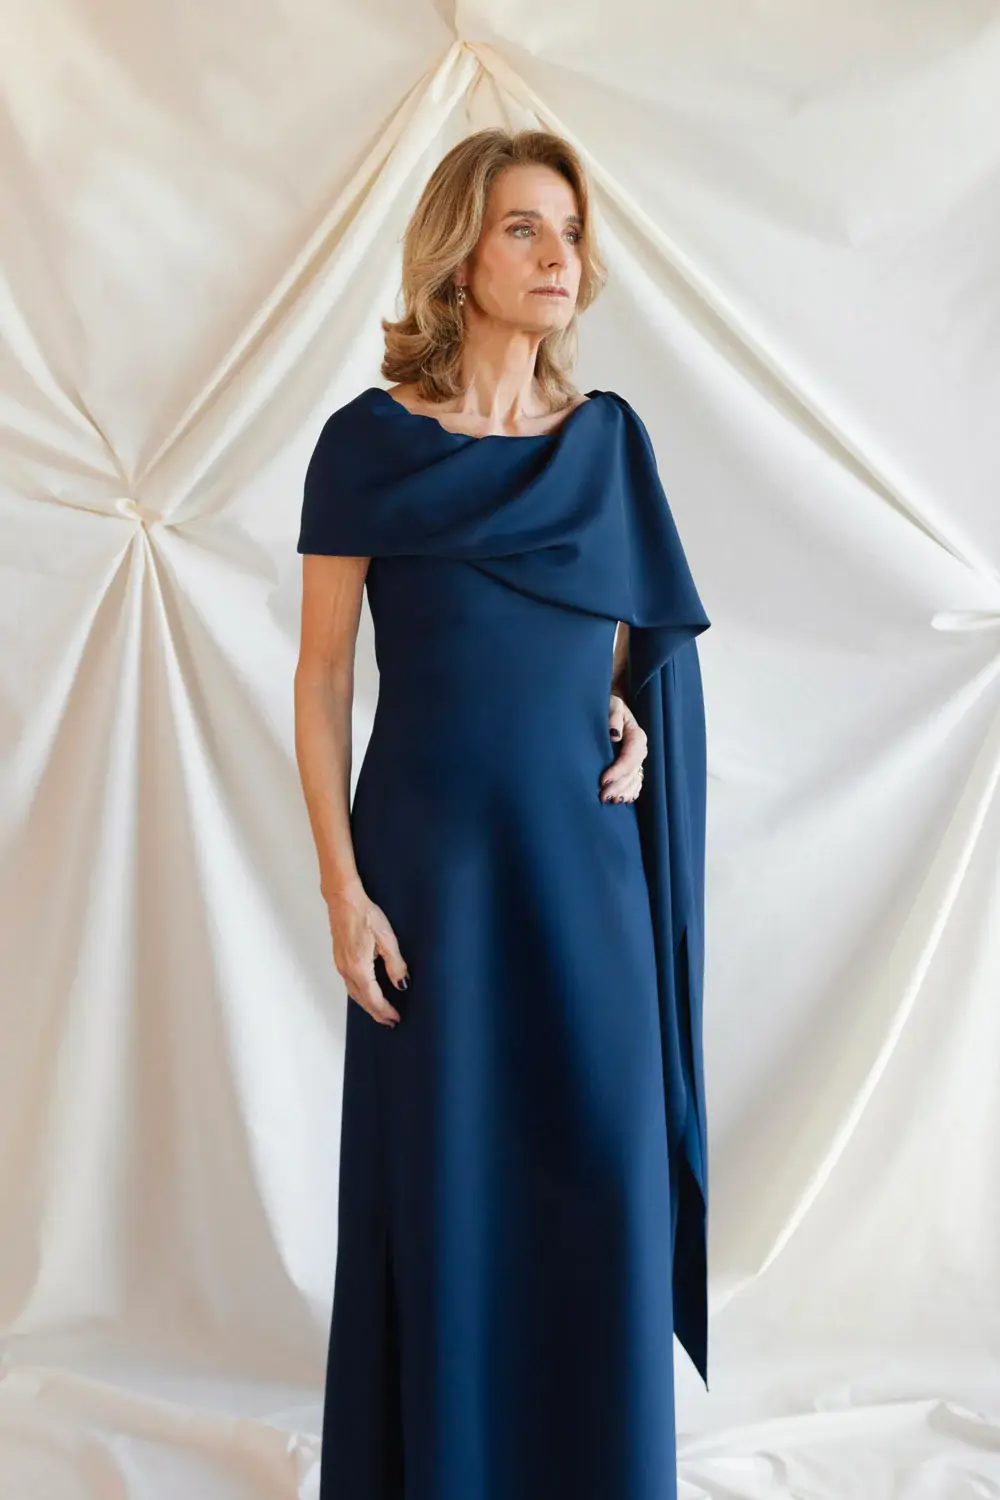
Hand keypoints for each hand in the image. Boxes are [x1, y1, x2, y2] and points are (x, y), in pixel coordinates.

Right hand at [325, 882, 408, 1026]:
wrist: (343, 900)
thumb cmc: (365, 914)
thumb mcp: (387, 938)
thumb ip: (395, 964)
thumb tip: (402, 984)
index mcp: (359, 967)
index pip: (374, 998)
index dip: (386, 1010)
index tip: (396, 1018)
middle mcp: (347, 970)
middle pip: (362, 1000)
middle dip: (377, 1013)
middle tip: (390, 1022)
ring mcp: (341, 965)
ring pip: (354, 994)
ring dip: (368, 1005)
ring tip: (380, 1012)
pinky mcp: (339, 959)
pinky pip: (349, 985)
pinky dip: (360, 995)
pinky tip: (366, 994)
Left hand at [601, 692, 646, 803]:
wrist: (612, 708)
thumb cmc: (610, 705)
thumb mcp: (612, 704)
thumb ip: (614, 716)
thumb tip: (614, 735)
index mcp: (637, 736)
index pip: (630, 758)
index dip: (618, 771)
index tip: (603, 780)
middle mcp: (640, 750)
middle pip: (632, 772)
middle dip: (618, 786)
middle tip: (602, 796)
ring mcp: (638, 759)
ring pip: (635, 780)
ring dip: (624, 792)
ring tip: (610, 801)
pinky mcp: (633, 765)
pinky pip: (636, 783)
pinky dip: (630, 792)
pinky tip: (622, 799)